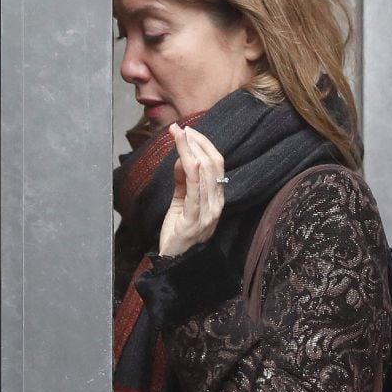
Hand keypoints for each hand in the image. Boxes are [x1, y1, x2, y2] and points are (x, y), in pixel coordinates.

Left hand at [158, 123, 226, 256]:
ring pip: (204, 172)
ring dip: (190, 150)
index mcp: (216, 199)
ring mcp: (208, 212)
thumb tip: (182, 158)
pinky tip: (184, 155)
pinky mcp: (195, 218)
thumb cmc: (178, 233)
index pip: (216, 165)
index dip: (205, 145)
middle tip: (181, 129)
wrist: (175, 263)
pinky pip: (195, 188)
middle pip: (213, 164)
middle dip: (197, 143)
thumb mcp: (181, 203)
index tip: (189, 131)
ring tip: (178, 135)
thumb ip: (183, 182)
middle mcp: (216, 204)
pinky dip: (190, 167)